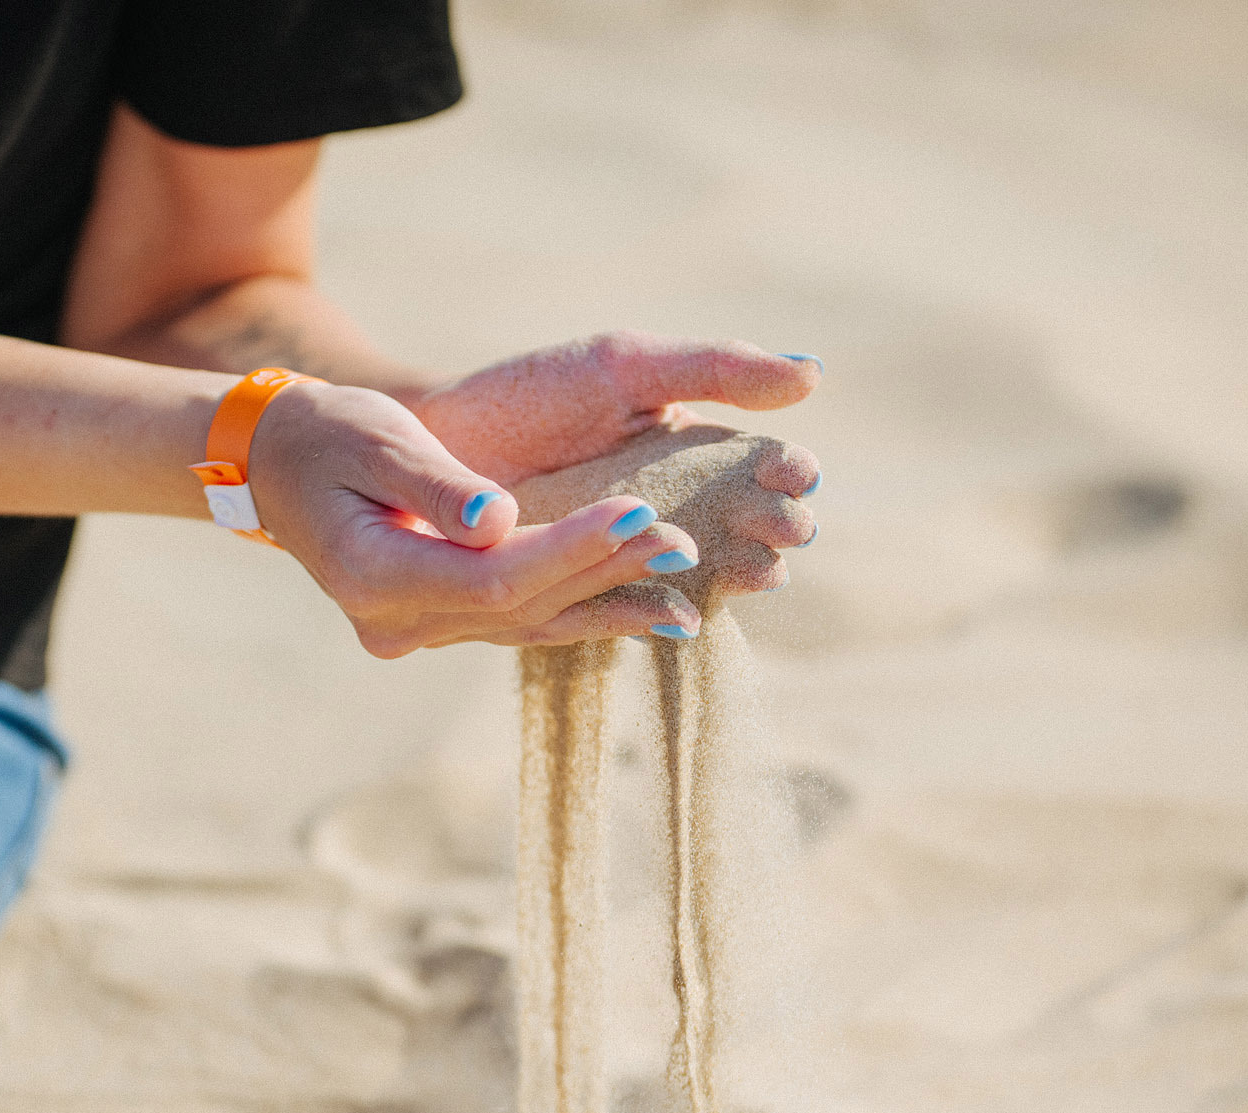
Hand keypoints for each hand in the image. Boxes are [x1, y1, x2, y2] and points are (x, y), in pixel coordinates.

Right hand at [245, 380, 705, 656]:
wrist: (276, 467)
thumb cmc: (325, 435)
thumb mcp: (374, 439)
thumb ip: (435, 483)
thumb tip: (499, 520)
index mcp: (371, 575)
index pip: (492, 577)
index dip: (569, 549)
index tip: (637, 511)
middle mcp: (396, 623)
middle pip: (520, 606)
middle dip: (605, 573)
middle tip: (684, 546)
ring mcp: (417, 633)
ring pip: (528, 624)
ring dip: (608, 603)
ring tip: (687, 592)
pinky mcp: (441, 623)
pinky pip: (521, 623)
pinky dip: (582, 611)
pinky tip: (645, 609)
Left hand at [414, 332, 822, 597]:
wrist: (433, 437)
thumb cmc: (533, 394)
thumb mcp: (625, 366)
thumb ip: (714, 368)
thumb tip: (813, 374)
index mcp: (695, 452)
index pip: (759, 467)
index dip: (784, 473)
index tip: (801, 475)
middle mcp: (675, 510)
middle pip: (740, 526)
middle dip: (768, 530)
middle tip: (788, 531)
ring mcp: (632, 558)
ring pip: (694, 571)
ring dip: (728, 573)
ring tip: (751, 571)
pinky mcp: (587, 597)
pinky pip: (632, 609)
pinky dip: (657, 610)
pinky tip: (683, 610)